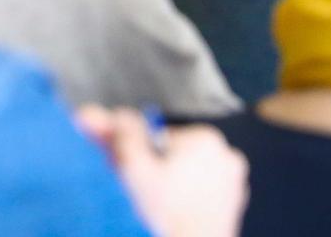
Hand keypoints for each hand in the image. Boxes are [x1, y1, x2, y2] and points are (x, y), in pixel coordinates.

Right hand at [77, 108, 247, 236]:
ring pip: (187, 176)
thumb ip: (120, 137)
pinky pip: (201, 195)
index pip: (159, 138)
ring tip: (158, 207)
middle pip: (175, 156)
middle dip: (155, 170)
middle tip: (143, 192)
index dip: (140, 157)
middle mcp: (226, 156)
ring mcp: (234, 183)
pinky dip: (187, 202)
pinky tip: (174, 215)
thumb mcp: (134, 169)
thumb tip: (96, 114)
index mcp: (206, 139)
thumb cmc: (168, 216)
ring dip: (170, 187)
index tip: (132, 174)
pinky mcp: (233, 206)